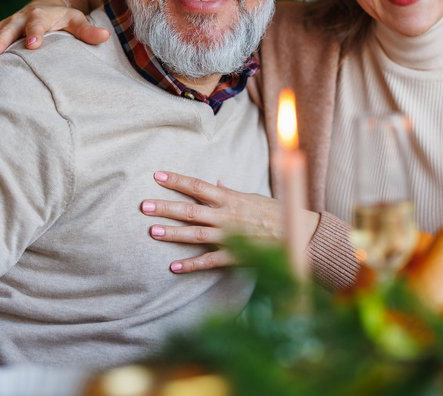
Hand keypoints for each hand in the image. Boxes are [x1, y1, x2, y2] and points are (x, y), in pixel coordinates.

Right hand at [0, 0, 109, 77]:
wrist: (44, 6)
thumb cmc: (64, 18)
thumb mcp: (78, 20)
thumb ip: (89, 30)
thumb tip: (106, 36)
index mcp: (40, 15)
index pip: (38, 23)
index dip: (36, 33)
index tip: (34, 46)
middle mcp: (18, 19)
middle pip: (7, 30)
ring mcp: (4, 28)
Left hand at [143, 171, 319, 273]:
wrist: (299, 233)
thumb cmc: (275, 213)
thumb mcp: (253, 197)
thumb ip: (231, 193)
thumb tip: (215, 183)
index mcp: (231, 198)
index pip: (199, 186)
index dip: (177, 181)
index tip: (157, 176)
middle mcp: (228, 216)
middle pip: (191, 210)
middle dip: (166, 207)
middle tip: (144, 205)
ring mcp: (231, 236)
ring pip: (196, 234)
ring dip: (173, 233)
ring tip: (152, 231)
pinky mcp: (237, 256)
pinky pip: (210, 261)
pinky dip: (192, 264)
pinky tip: (174, 267)